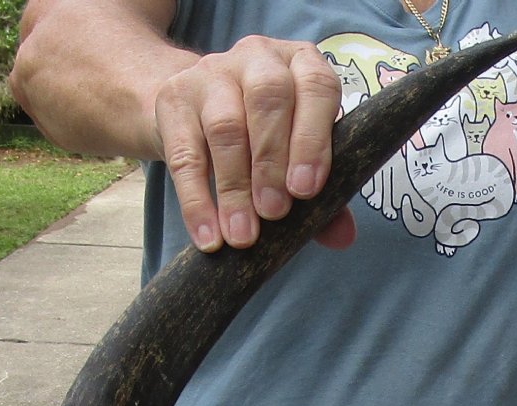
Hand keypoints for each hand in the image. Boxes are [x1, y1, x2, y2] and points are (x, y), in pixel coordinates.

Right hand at [153, 34, 355, 251]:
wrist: (190, 112)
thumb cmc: (258, 136)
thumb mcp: (294, 157)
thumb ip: (322, 195)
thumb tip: (343, 237)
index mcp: (300, 65)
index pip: (316, 88)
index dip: (312, 139)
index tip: (306, 190)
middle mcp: (258, 59)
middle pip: (267, 100)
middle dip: (272, 163)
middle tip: (274, 213)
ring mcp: (211, 74)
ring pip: (225, 127)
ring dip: (235, 188)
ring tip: (242, 236)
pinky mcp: (173, 101)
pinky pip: (184, 156)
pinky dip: (197, 202)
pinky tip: (209, 237)